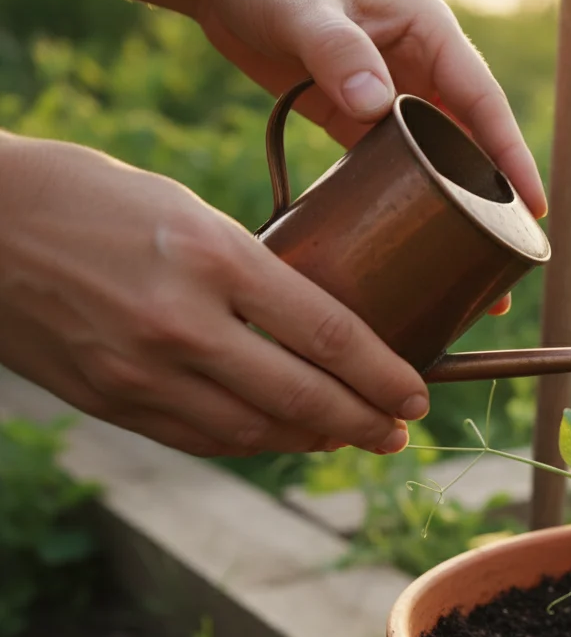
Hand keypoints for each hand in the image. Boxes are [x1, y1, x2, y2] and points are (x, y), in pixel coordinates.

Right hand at [0, 134, 428, 458]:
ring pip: (253, 430)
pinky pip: (200, 438)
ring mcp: (141, 370)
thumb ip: (250, 269)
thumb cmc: (86, 195)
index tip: (417, 395)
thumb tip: (314, 325)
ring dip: (312, 440)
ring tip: (349, 437)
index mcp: (213, 256)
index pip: (329, 334)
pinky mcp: (109, 401)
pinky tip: (280, 436)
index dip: (385, 376)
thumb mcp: (186, 208)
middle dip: (364, 422)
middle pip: (302, 396)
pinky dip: (251, 442)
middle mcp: (181, 322)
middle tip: (399, 433)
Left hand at [190, 0, 546, 223]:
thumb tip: (376, 105)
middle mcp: (421, 66)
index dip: (511, 153)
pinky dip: (409, 196)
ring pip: (439, 155)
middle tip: (513, 251)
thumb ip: (337, 52)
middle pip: (471, 137)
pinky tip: (417, 236)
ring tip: (473, 261)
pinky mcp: (360, 119)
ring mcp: (392, 95)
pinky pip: (396, 162)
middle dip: (494, 193)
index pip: (482, 100)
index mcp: (429, 32)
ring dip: (456, 202)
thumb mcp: (303, 10)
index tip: (532, 204)